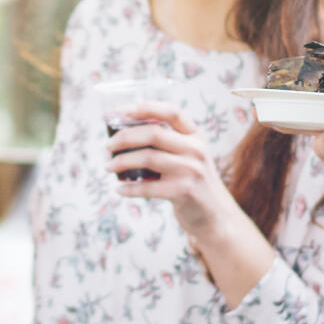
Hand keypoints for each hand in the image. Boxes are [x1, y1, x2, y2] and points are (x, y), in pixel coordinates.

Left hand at [109, 103, 273, 304]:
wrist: (216, 216)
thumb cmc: (193, 183)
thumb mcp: (190, 156)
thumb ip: (168, 143)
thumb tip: (123, 134)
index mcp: (195, 136)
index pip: (171, 112)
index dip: (144, 108)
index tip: (119, 111)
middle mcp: (196, 149)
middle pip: (153, 133)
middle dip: (124, 137)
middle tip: (107, 146)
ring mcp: (191, 170)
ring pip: (147, 158)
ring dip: (121, 162)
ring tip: (108, 167)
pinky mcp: (183, 191)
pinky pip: (148, 187)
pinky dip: (129, 188)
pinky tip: (119, 189)